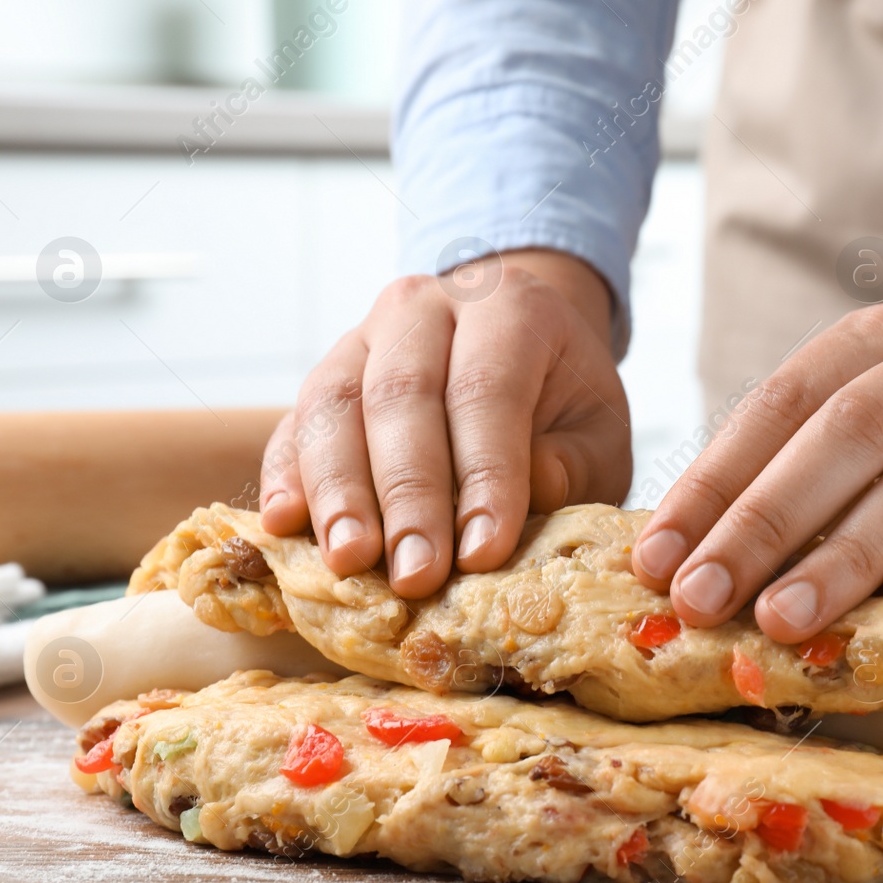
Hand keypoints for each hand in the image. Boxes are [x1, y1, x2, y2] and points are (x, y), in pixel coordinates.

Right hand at [260, 249, 630, 595]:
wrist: (518, 343)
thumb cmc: (563, 400)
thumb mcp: (598, 429)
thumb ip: (575, 462)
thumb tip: (536, 491)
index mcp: (509, 308)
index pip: (488, 390)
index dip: (484, 475)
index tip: (482, 553)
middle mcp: (425, 307)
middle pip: (401, 396)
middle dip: (407, 495)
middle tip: (414, 574)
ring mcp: (362, 336)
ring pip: (334, 405)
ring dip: (338, 491)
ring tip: (349, 561)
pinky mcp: (323, 376)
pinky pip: (292, 422)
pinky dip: (286, 476)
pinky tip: (284, 524)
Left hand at [631, 268, 882, 641]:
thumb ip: (816, 470)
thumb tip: (699, 556)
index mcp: (880, 339)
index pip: (780, 403)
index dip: (713, 480)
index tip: (657, 558)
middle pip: (846, 434)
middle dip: (764, 521)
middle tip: (701, 598)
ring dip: (852, 549)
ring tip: (786, 616)